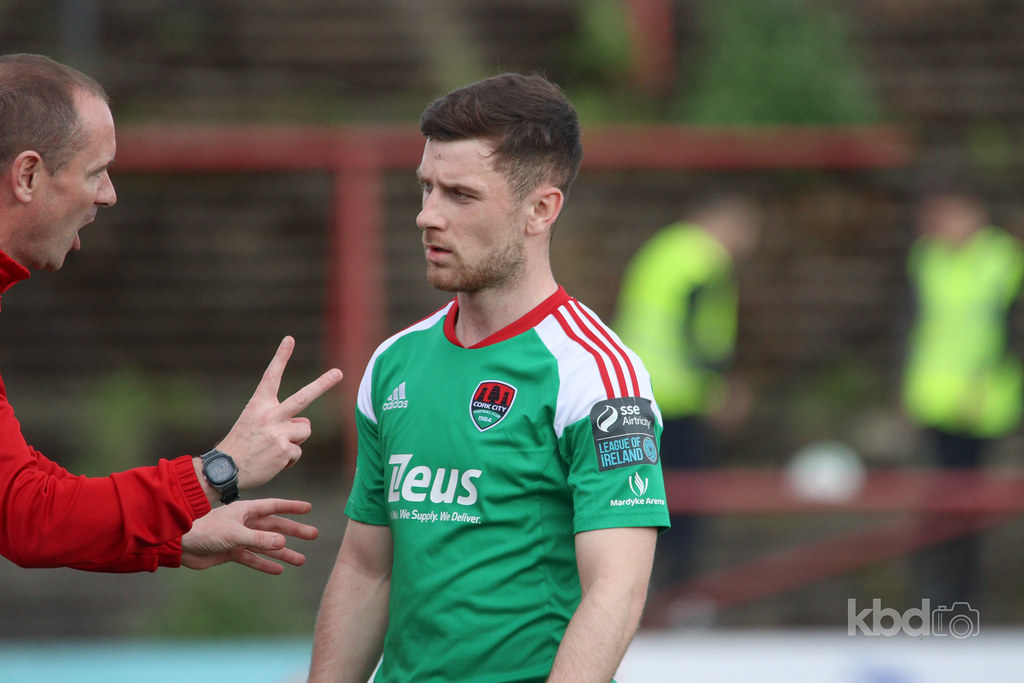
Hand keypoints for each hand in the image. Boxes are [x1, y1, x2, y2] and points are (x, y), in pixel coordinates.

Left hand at [181, 498, 318, 574]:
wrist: (179, 544)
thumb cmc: (204, 531)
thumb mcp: (235, 534)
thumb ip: (259, 540)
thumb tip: (283, 544)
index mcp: (246, 510)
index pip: (275, 506)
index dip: (292, 507)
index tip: (308, 508)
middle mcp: (245, 523)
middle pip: (275, 527)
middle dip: (294, 532)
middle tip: (313, 535)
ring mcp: (239, 538)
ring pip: (266, 545)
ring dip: (283, 553)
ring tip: (300, 560)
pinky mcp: (231, 552)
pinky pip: (252, 559)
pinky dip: (264, 564)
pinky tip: (278, 570)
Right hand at [217, 336, 341, 490]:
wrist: (226, 470)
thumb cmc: (242, 445)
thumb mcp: (254, 423)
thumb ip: (279, 418)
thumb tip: (304, 425)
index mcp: (258, 405)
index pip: (271, 376)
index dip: (281, 357)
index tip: (290, 339)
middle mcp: (270, 415)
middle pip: (303, 397)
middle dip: (322, 384)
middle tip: (339, 373)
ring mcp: (278, 432)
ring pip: (305, 430)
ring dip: (295, 439)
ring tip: (274, 447)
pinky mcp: (284, 450)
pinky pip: (298, 451)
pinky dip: (288, 459)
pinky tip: (272, 460)